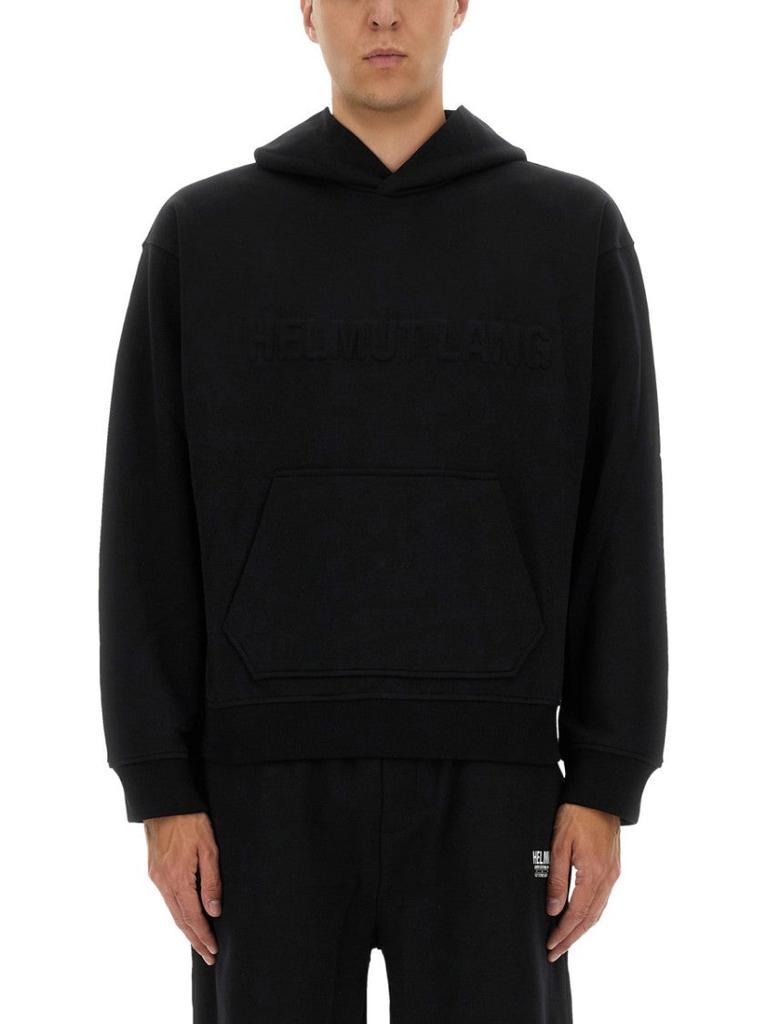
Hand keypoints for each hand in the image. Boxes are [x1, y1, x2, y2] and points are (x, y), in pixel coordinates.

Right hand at [144, 811, 221, 965]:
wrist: (164, 801)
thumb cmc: (190, 820)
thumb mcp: (208, 847)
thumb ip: (211, 881)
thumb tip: (214, 911)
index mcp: (177, 879)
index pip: (193, 917)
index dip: (204, 936)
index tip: (214, 951)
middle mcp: (163, 882)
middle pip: (180, 920)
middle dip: (195, 940)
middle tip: (208, 957)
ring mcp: (156, 877)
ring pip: (172, 911)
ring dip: (186, 929)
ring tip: (199, 943)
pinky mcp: (154, 870)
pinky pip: (167, 899)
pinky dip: (178, 913)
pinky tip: (185, 917)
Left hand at [545, 802, 620, 961]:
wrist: (599, 794)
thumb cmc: (576, 814)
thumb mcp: (559, 844)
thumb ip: (557, 878)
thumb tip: (554, 910)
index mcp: (593, 874)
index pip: (576, 914)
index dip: (563, 932)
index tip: (550, 946)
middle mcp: (608, 878)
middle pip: (590, 918)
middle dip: (572, 938)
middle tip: (555, 953)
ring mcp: (613, 873)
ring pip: (598, 911)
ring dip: (582, 929)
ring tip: (566, 941)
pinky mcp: (614, 866)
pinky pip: (603, 899)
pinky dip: (591, 914)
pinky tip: (581, 918)